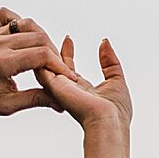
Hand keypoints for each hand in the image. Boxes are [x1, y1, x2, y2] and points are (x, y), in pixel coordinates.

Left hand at [0, 8, 66, 120]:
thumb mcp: (6, 105)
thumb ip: (34, 99)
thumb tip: (59, 101)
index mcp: (3, 63)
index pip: (42, 55)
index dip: (59, 66)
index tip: (66, 77)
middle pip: (39, 38)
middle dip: (54, 53)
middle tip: (57, 69)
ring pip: (27, 24)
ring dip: (41, 37)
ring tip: (45, 55)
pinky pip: (7, 16)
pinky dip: (19, 22)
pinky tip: (23, 37)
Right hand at [37, 34, 133, 157]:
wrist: (109, 122)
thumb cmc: (116, 111)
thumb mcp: (117, 79)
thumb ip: (110, 61)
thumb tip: (104, 42)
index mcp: (82, 89)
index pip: (70, 67)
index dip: (68, 52)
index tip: (68, 39)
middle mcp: (69, 89)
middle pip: (56, 65)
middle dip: (55, 49)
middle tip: (56, 35)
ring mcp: (60, 88)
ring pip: (45, 67)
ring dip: (45, 52)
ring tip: (44, 36)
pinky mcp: (55, 87)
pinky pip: (42, 70)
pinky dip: (41, 58)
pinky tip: (42, 45)